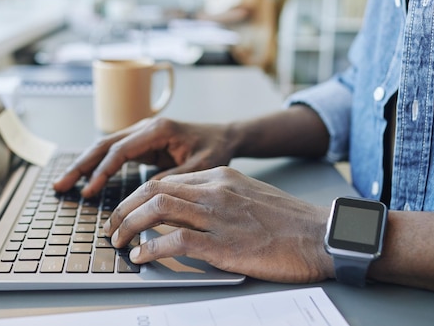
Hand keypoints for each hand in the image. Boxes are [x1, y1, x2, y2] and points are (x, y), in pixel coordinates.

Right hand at [53, 117, 235, 196]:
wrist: (225, 136)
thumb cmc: (216, 149)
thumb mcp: (200, 167)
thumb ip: (173, 178)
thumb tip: (145, 194)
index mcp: (158, 130)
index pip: (120, 150)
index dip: (102, 171)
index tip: (88, 191)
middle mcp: (145, 127)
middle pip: (104, 145)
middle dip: (80, 165)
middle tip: (59, 185)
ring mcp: (142, 133)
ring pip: (105, 147)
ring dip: (84, 164)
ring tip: (64, 183)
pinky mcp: (143, 143)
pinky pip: (115, 153)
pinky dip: (98, 165)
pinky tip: (86, 178)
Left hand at [104, 166, 333, 282]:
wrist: (321, 235)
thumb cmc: (288, 220)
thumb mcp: (249, 195)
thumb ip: (217, 197)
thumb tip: (186, 212)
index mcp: (221, 177)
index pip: (167, 180)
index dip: (138, 195)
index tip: (126, 210)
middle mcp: (215, 190)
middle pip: (154, 190)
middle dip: (124, 208)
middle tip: (111, 226)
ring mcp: (218, 216)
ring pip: (158, 209)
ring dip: (129, 226)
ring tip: (118, 241)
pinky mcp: (224, 244)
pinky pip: (176, 241)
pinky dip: (152, 248)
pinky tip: (143, 256)